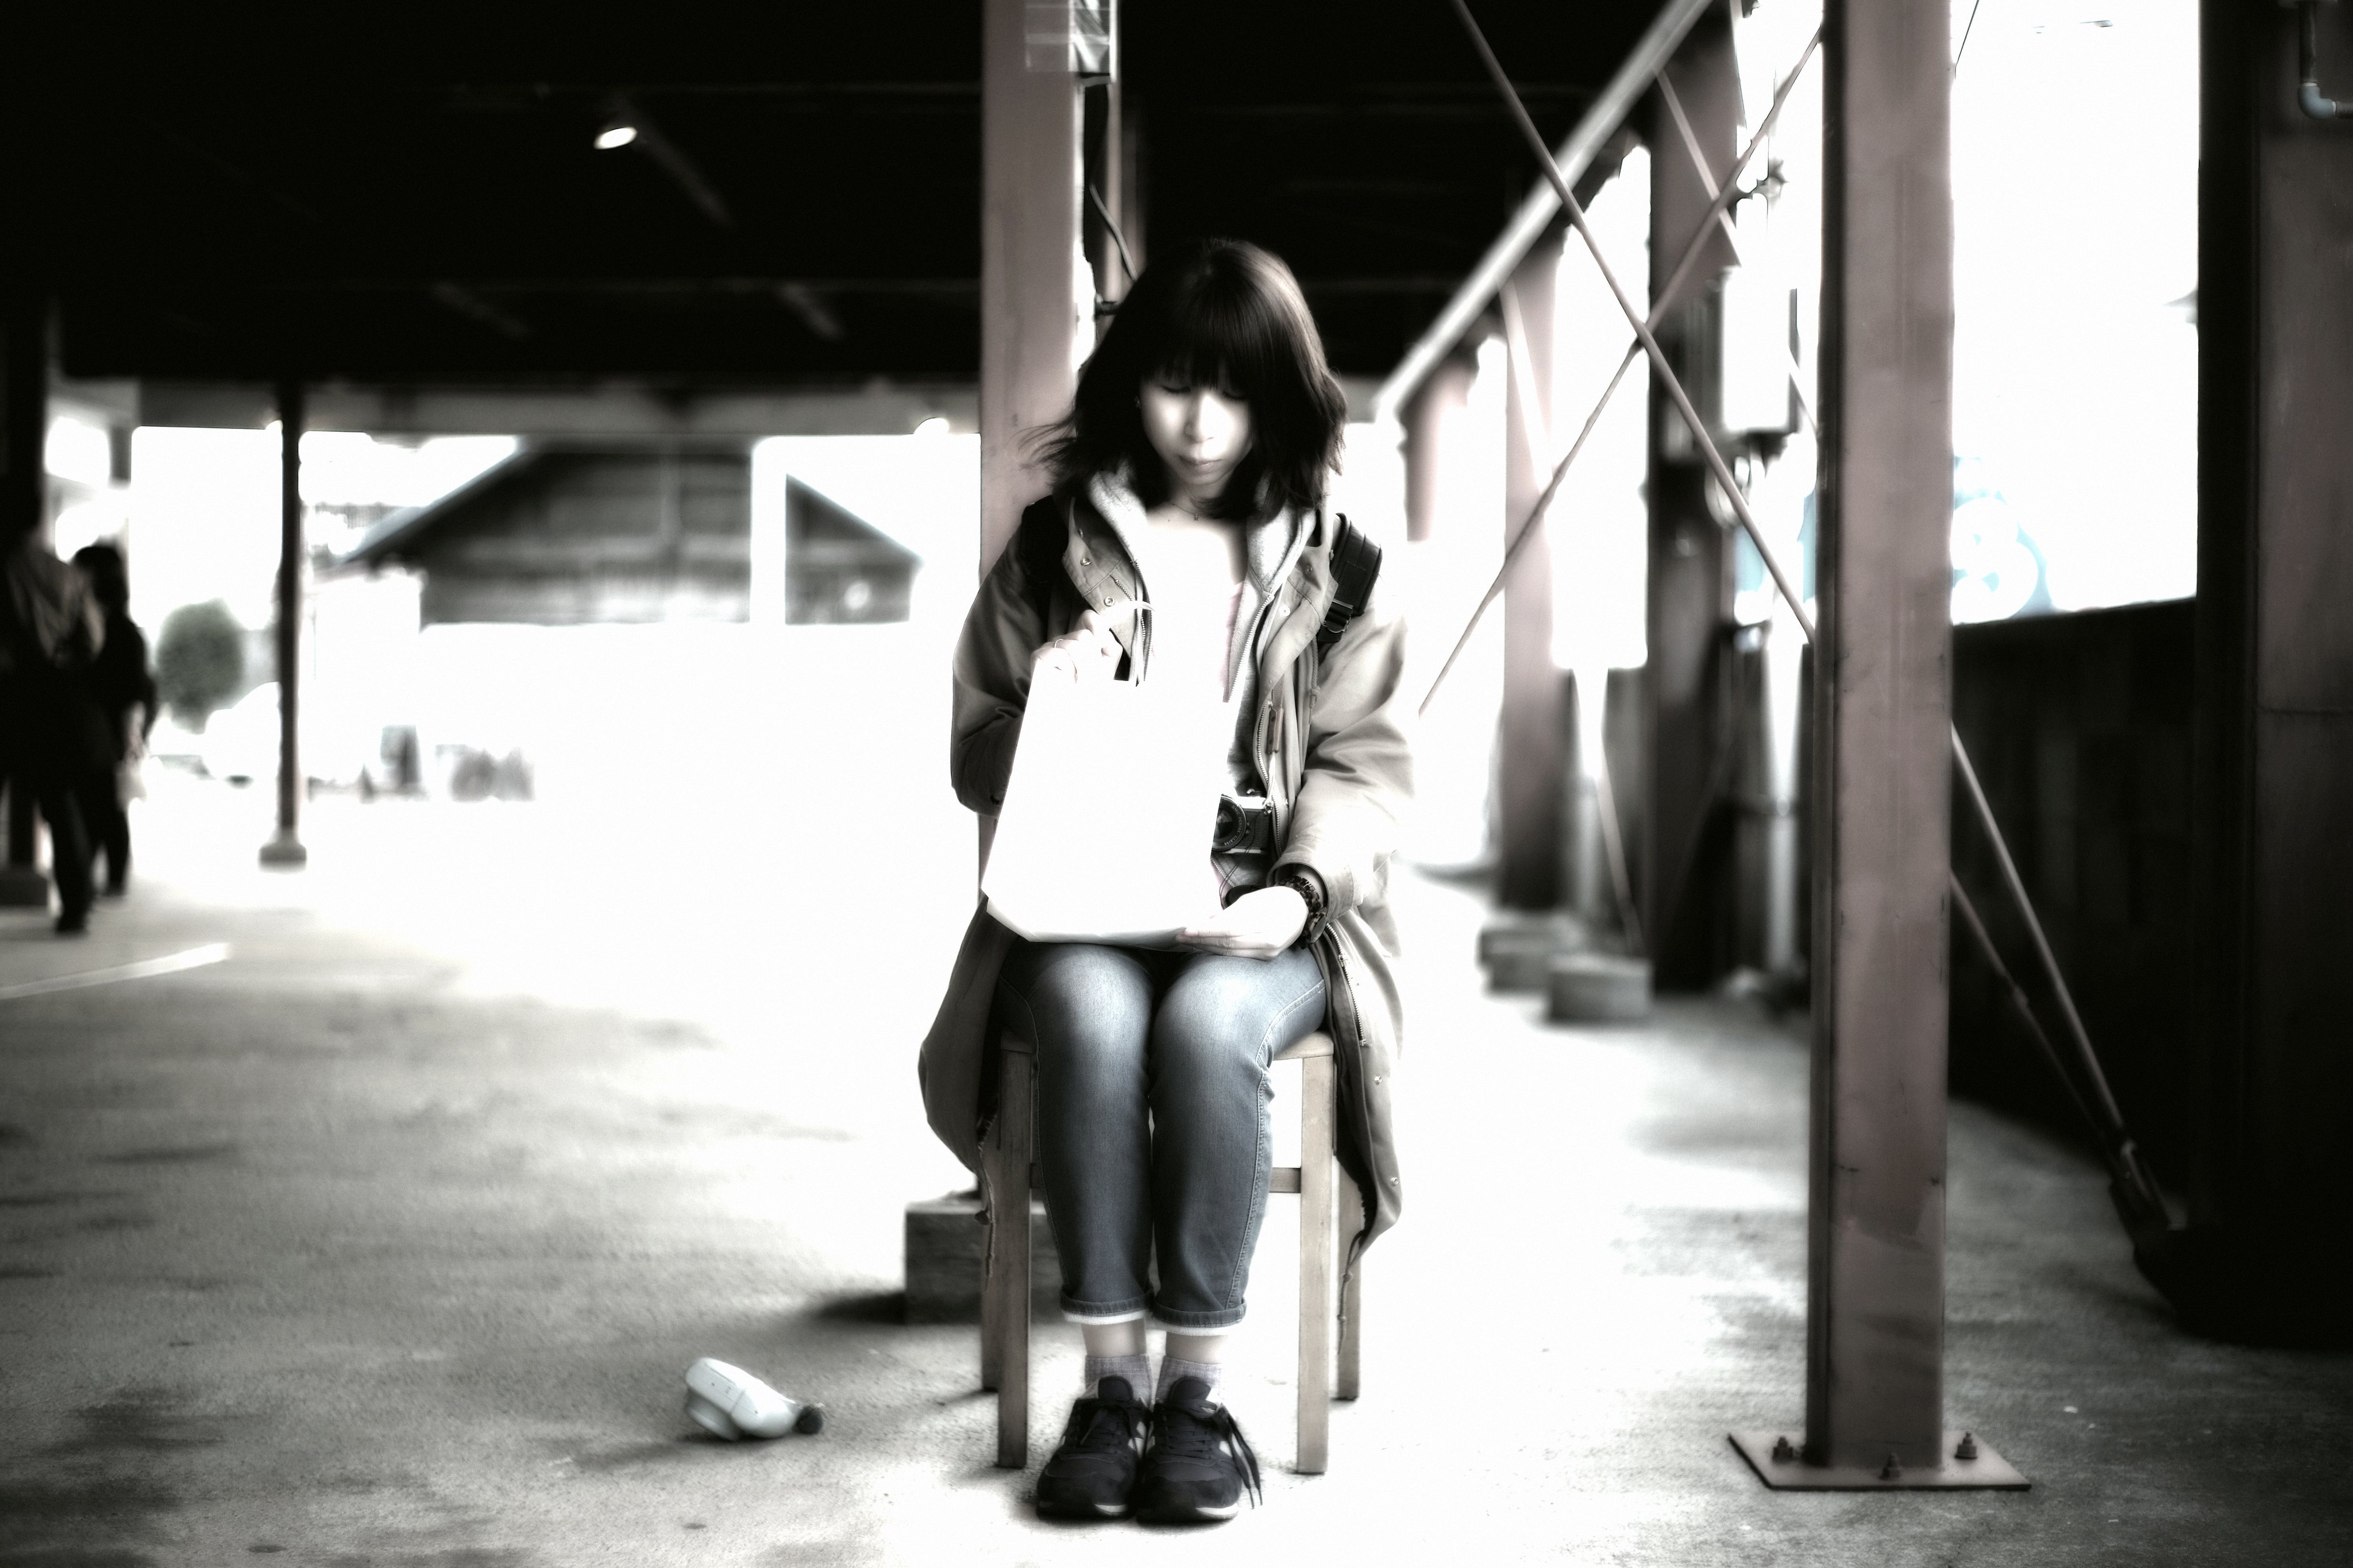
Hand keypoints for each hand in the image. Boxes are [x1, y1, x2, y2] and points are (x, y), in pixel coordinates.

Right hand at [1030, 609, 1121, 685]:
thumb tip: (1107, 639)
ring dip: (1083, 670)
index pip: (1088, 618)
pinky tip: (1067, 682)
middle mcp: (1064, 640)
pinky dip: (1068, 671)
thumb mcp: (1105, 669)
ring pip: (1074, 646)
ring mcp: (1050, 647)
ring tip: (1080, 684)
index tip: (1102, 648)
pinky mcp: (1039, 656)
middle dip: (1093, 660)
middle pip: (1084, 636)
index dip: (1098, 628)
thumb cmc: (1086, 691)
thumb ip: (1110, 650)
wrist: (1067, 713)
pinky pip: (1060, 655)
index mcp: (1079, 640)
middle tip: (1090, 679)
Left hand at [1179, 885, 1306, 958]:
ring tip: (1191, 943)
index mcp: (1263, 921)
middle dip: (1202, 941)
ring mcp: (1269, 951)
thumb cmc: (1274, 899)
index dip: (1205, 931)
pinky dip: (1222, 952)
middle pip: (1227, 943)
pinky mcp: (1268, 958)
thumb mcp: (1250, 900)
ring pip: (1231, 953)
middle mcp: (1267, 939)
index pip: (1227, 929)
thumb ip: (1228, 913)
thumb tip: (1204, 921)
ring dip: (1208, 948)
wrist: (1300, 908)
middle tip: (1182, 937)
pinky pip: (1239, 956)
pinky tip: (1209, 947)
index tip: (1186, 930)